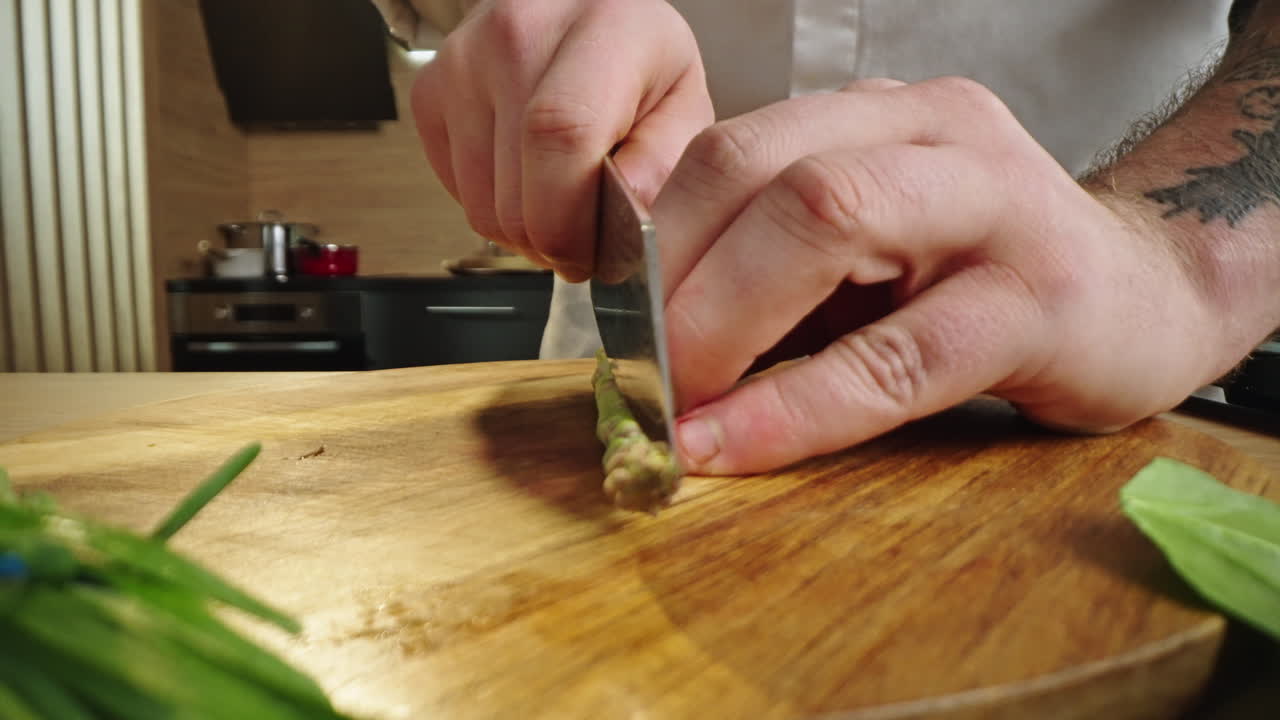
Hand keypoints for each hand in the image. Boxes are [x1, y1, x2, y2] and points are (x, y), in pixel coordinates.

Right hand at [410, 0, 712, 280]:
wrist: (582, 13)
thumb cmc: (639, 61)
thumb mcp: (684, 104)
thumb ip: (665, 165)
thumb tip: (629, 224)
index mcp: (600, 32)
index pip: (561, 137)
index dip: (570, 222)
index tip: (589, 256)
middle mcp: (517, 37)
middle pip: (516, 194)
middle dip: (553, 242)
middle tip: (586, 236)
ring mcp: (463, 64)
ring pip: (481, 209)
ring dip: (523, 230)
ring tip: (560, 200)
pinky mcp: (431, 93)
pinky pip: (456, 194)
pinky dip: (493, 207)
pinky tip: (526, 177)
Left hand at [658, 77, 1234, 473]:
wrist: (1149, 294)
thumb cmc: (985, 275)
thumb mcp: (875, 245)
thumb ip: (778, 263)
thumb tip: (646, 328)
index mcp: (877, 114)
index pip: (731, 149)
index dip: (652, 237)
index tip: (608, 317)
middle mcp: (933, 132)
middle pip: (762, 169)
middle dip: (675, 278)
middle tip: (638, 368)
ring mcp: (995, 202)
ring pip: (826, 222)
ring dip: (723, 325)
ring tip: (678, 405)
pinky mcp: (1038, 300)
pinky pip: (895, 354)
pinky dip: (796, 408)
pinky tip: (735, 447)